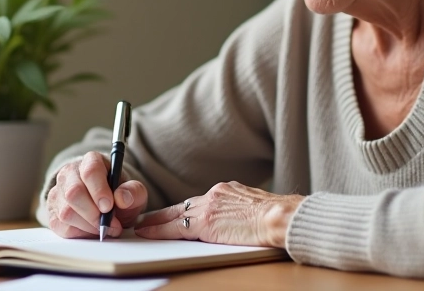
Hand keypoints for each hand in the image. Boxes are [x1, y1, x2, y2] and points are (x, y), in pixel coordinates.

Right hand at [45, 151, 147, 238]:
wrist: (106, 203)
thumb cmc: (119, 194)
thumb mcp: (133, 191)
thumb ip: (133, 192)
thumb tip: (122, 198)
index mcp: (92, 161)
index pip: (91, 171)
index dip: (99, 190)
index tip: (109, 207)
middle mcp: (70, 173)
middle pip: (74, 193)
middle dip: (93, 214)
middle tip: (111, 225)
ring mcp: (58, 191)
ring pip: (66, 212)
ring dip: (88, 226)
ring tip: (105, 228)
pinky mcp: (52, 211)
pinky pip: (60, 226)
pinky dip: (78, 233)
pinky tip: (91, 231)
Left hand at [134, 181, 303, 247]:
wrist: (281, 216)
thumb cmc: (280, 217)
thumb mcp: (259, 207)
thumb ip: (243, 210)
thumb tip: (242, 219)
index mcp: (230, 190)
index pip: (203, 200)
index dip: (188, 208)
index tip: (178, 212)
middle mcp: (216, 194)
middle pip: (185, 205)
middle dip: (166, 212)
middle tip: (148, 217)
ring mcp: (208, 207)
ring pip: (175, 214)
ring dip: (157, 220)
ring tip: (142, 225)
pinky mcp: (204, 223)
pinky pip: (174, 227)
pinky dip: (158, 229)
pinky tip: (146, 232)